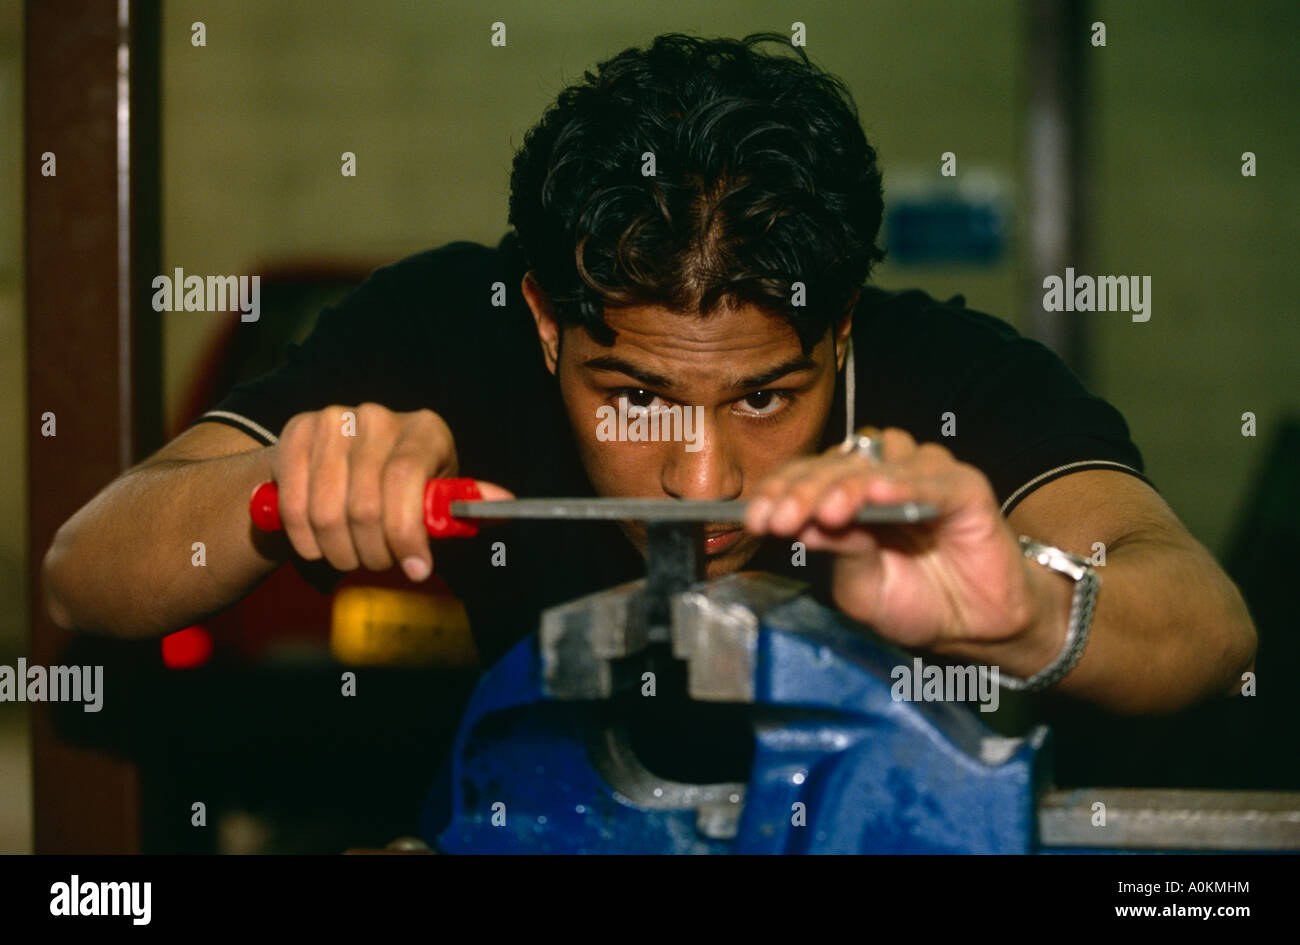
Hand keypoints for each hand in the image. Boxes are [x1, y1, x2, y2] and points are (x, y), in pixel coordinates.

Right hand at [268, 403, 512, 580]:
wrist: (338, 458)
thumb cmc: (399, 485)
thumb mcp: (433, 493)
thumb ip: (460, 504)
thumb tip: (505, 505)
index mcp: (425, 429)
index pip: (407, 482)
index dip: (406, 534)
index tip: (415, 569)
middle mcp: (378, 417)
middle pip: (366, 506)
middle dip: (374, 552)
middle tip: (378, 564)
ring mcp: (334, 421)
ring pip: (328, 512)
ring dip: (339, 552)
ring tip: (350, 556)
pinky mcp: (297, 431)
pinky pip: (294, 504)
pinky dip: (305, 539)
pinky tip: (318, 546)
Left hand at [744, 427, 1043, 651]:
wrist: (974, 626)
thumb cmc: (913, 600)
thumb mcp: (860, 587)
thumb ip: (836, 551)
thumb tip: (797, 524)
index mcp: (847, 491)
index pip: (805, 477)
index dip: (779, 492)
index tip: (754, 519)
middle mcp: (882, 473)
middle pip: (834, 466)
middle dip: (802, 492)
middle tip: (782, 518)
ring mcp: (922, 475)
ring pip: (876, 464)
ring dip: (848, 485)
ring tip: (827, 512)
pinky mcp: (963, 486)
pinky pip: (930, 480)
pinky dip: (904, 485)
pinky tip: (880, 495)